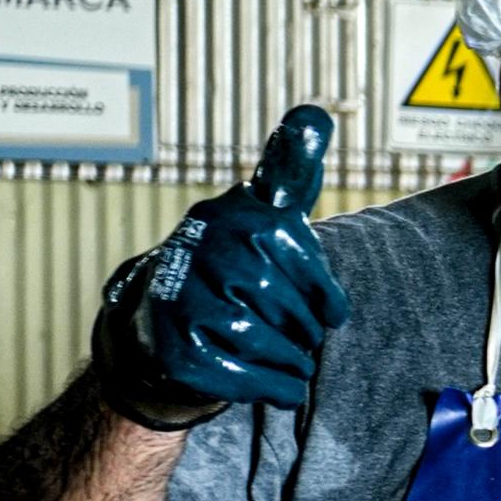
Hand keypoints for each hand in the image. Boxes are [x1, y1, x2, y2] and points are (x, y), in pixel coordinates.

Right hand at [92, 108, 350, 427]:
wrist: (168, 330)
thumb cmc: (234, 269)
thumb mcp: (262, 214)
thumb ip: (290, 172)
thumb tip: (314, 114)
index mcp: (225, 214)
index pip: (288, 243)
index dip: (322, 286)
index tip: (333, 310)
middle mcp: (195, 248)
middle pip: (276, 297)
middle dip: (304, 326)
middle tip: (307, 336)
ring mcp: (178, 299)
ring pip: (259, 336)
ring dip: (292, 358)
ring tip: (295, 360)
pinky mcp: (174, 349)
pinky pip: (239, 375)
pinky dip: (274, 386)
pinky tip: (285, 386)